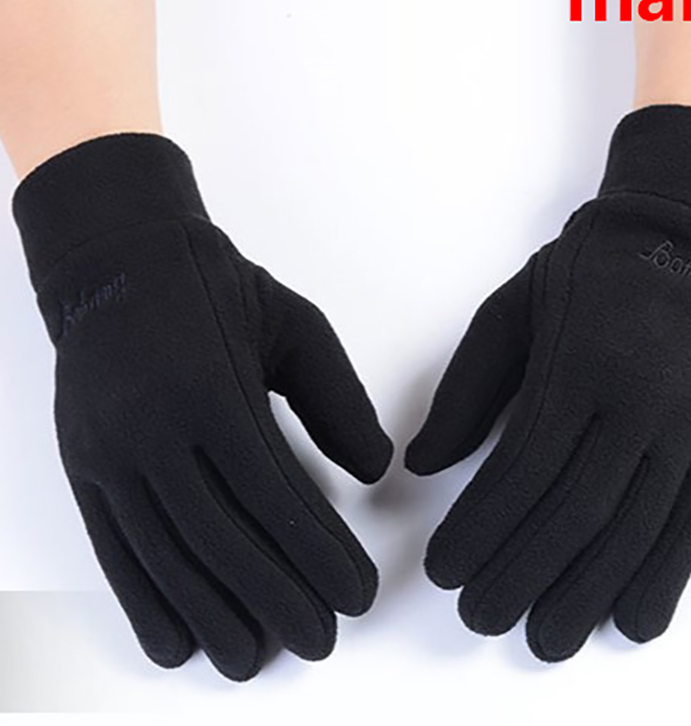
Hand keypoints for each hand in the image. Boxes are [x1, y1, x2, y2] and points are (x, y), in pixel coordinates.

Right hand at [13, 134, 391, 680]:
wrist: (119, 261)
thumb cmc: (217, 289)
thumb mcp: (295, 324)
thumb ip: (337, 398)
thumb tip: (375, 469)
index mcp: (212, 388)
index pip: (272, 491)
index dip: (316, 551)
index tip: (356, 592)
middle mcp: (152, 429)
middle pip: (219, 536)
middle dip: (274, 596)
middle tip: (319, 640)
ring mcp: (110, 453)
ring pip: (165, 554)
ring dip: (211, 614)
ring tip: (251, 660)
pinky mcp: (85, 468)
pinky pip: (113, 548)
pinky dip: (143, 602)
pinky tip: (174, 643)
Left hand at [407, 106, 690, 659]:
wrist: (680, 242)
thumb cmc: (579, 276)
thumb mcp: (506, 315)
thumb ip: (465, 392)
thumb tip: (420, 464)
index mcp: (574, 366)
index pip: (523, 467)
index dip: (482, 527)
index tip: (445, 570)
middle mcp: (636, 403)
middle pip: (577, 509)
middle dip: (524, 572)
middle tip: (482, 619)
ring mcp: (686, 426)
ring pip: (635, 526)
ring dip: (588, 590)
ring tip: (547, 640)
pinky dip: (666, 575)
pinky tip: (635, 620)